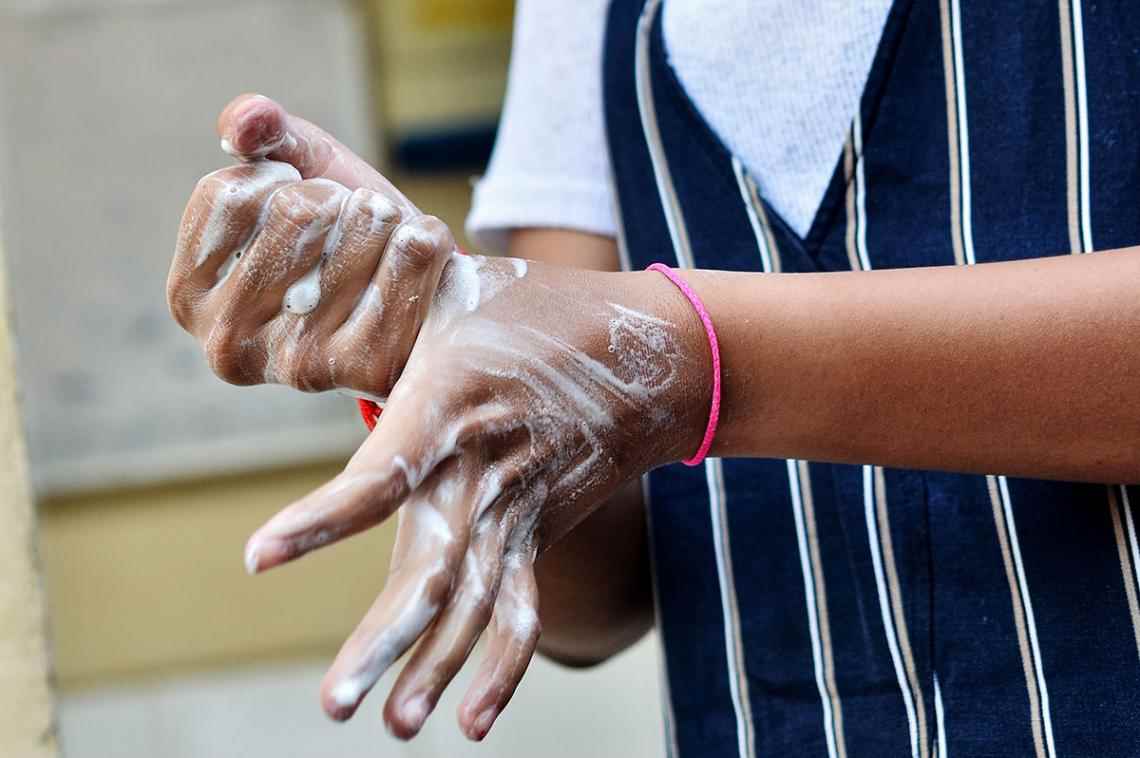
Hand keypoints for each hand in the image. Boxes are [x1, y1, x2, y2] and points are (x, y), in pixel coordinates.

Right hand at [167, 94, 451, 398]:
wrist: (416, 299)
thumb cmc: (342, 237)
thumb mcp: (296, 173)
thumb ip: (263, 132)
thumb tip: (247, 122)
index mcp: (188, 296)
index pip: (232, 193)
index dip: (284, 178)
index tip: (300, 207)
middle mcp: (229, 342)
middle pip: (298, 209)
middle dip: (338, 198)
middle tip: (351, 233)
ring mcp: (297, 363)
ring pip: (360, 223)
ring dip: (384, 217)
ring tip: (382, 250)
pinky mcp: (367, 367)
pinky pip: (412, 252)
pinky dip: (428, 238)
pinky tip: (418, 268)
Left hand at [242, 257, 709, 738]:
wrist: (654, 355)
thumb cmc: (535, 307)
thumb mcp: (452, 277)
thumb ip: (375, 253)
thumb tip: (291, 206)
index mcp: (453, 403)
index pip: (381, 472)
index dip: (323, 518)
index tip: (259, 556)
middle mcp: (485, 468)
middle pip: (434, 568)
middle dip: (383, 641)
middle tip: (335, 707)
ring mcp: (520, 509)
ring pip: (475, 604)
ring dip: (435, 668)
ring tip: (396, 727)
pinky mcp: (539, 531)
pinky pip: (522, 610)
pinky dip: (501, 666)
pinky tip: (471, 720)